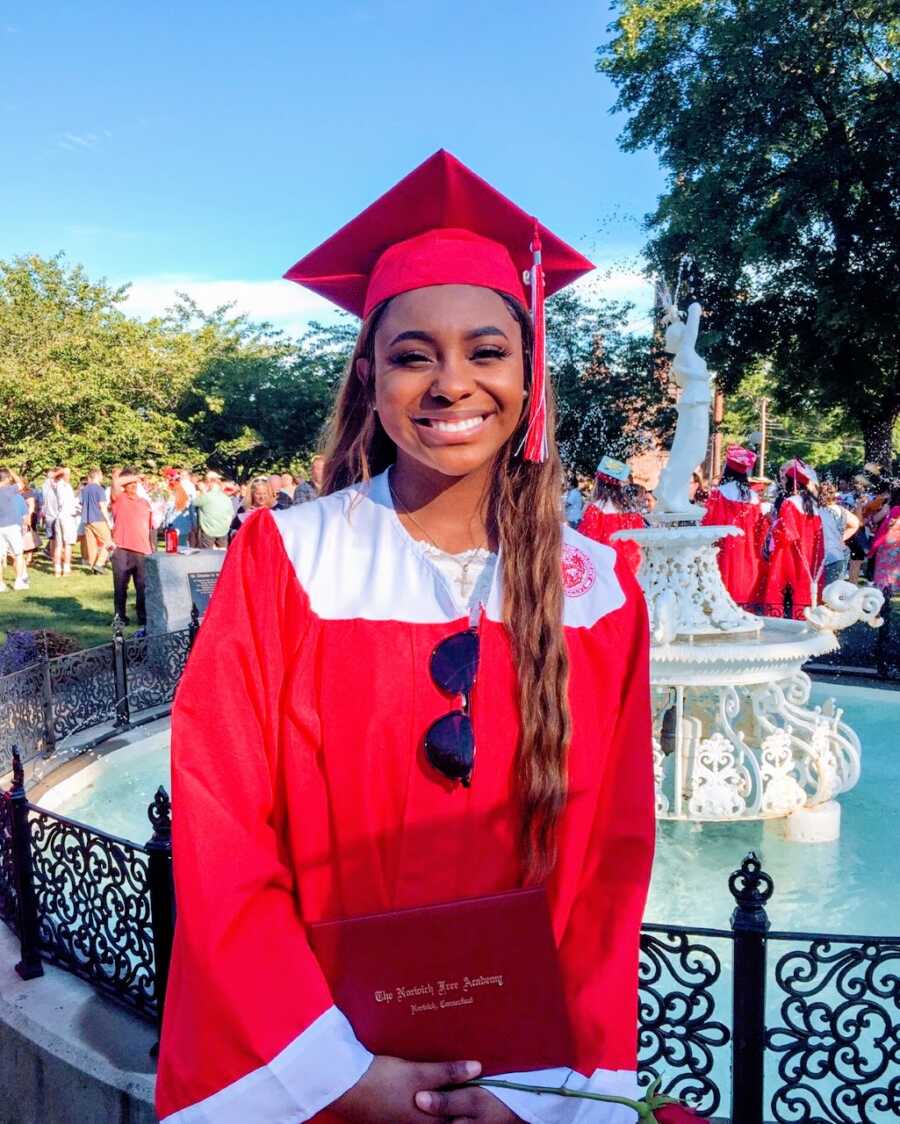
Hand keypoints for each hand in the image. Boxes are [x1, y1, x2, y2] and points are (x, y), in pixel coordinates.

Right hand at [332, 1056, 515, 1122]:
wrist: (344, 1085)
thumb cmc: (383, 1080)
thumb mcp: (417, 1074)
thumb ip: (448, 1073)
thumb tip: (479, 1068)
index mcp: (427, 1121)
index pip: (460, 1118)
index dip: (473, 1106)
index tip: (488, 1088)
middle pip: (448, 1117)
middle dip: (461, 1103)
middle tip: (477, 1082)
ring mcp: (405, 1121)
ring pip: (434, 1112)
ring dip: (445, 1098)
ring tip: (457, 1078)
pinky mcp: (395, 1114)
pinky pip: (421, 1110)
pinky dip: (430, 1098)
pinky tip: (431, 1082)